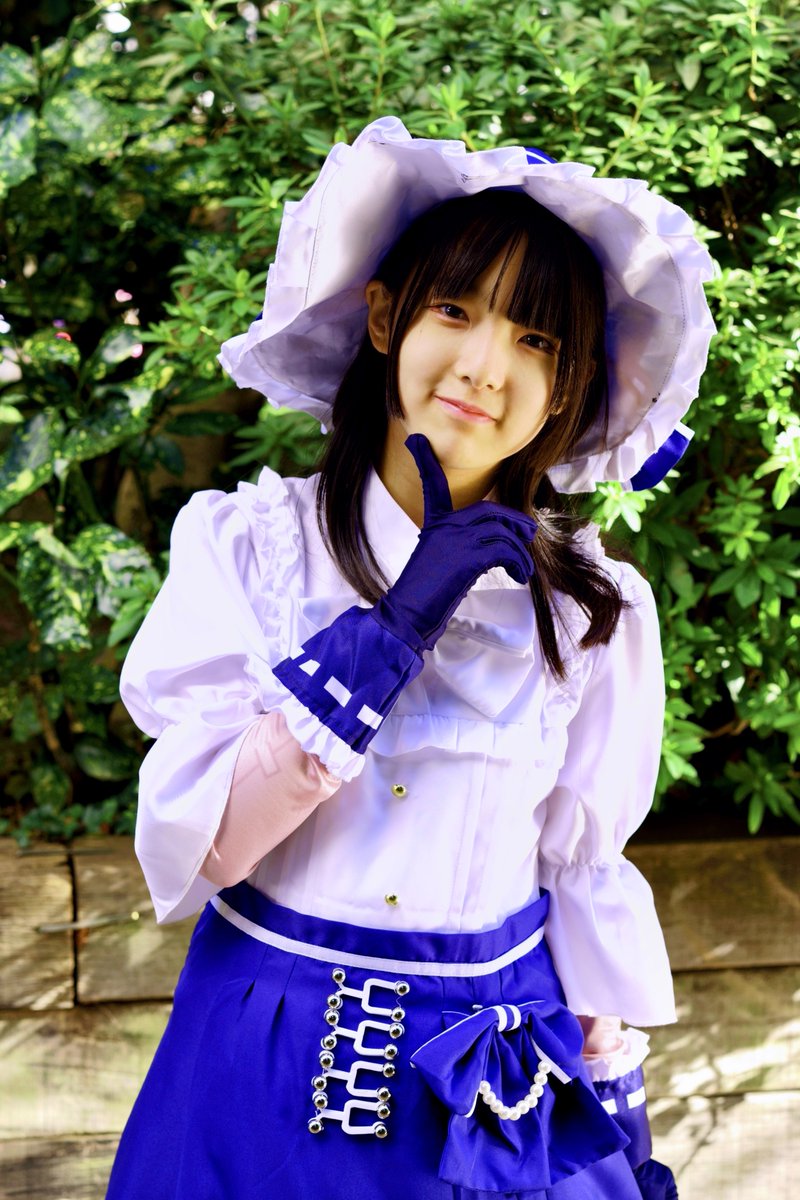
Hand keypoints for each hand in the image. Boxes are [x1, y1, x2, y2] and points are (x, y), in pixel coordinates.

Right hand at [371, 434, 536, 651]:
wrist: (409, 613)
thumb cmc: (425, 594)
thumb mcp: (441, 561)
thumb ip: (461, 546)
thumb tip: (495, 547)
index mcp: (434, 524)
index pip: (433, 485)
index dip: (424, 462)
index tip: (415, 440)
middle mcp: (444, 526)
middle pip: (490, 511)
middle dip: (516, 521)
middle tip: (529, 534)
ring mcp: (456, 539)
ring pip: (502, 532)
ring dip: (520, 552)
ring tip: (522, 569)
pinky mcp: (467, 556)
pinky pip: (505, 550)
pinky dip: (517, 563)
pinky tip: (518, 575)